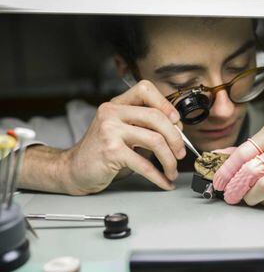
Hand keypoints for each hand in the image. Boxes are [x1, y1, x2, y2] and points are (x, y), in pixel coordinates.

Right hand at [60, 80, 185, 194]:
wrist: (74, 168)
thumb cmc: (102, 150)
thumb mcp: (122, 130)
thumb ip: (145, 125)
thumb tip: (177, 129)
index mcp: (117, 105)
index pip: (145, 89)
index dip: (165, 104)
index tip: (176, 121)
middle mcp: (112, 113)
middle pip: (156, 117)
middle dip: (176, 138)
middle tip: (181, 153)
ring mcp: (110, 131)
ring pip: (155, 140)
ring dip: (170, 160)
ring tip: (172, 170)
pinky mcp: (111, 152)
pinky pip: (144, 164)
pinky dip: (159, 176)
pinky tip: (164, 182)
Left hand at [214, 117, 263, 205]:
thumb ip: (250, 147)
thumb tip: (219, 156)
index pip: (245, 150)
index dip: (227, 168)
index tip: (219, 180)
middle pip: (253, 168)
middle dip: (236, 185)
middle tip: (229, 194)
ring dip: (249, 196)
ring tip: (245, 198)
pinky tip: (263, 198)